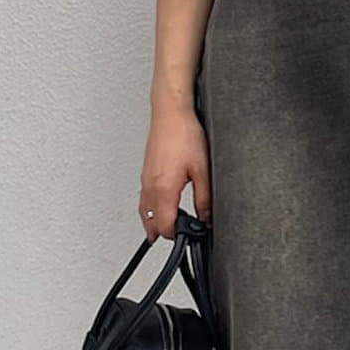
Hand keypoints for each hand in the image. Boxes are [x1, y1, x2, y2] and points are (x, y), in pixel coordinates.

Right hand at [139, 100, 210, 243]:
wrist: (170, 113)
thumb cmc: (184, 134)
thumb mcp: (202, 170)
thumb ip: (204, 198)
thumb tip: (206, 217)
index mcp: (164, 189)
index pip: (165, 226)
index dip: (177, 236)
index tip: (189, 236)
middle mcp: (150, 186)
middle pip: (150, 222)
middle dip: (164, 233)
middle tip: (179, 235)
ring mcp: (145, 179)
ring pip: (144, 211)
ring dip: (154, 222)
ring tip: (167, 229)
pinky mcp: (146, 172)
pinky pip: (143, 198)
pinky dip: (150, 209)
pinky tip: (160, 207)